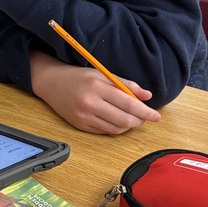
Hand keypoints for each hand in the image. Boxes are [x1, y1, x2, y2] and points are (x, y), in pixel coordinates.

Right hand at [29, 51, 160, 134]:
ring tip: (130, 117)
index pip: (129, 104)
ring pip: (115, 129)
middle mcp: (90, 104)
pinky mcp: (80, 125)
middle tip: (145, 117)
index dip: (146, 112)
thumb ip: (126, 84)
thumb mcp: (103, 74)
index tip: (156, 116)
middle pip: (124, 120)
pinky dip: (114, 128)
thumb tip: (147, 95)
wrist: (51, 82)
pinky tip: (115, 119)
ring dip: (128, 125)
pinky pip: (104, 131)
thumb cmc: (79, 76)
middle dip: (139, 121)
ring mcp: (84, 117)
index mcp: (98, 87)